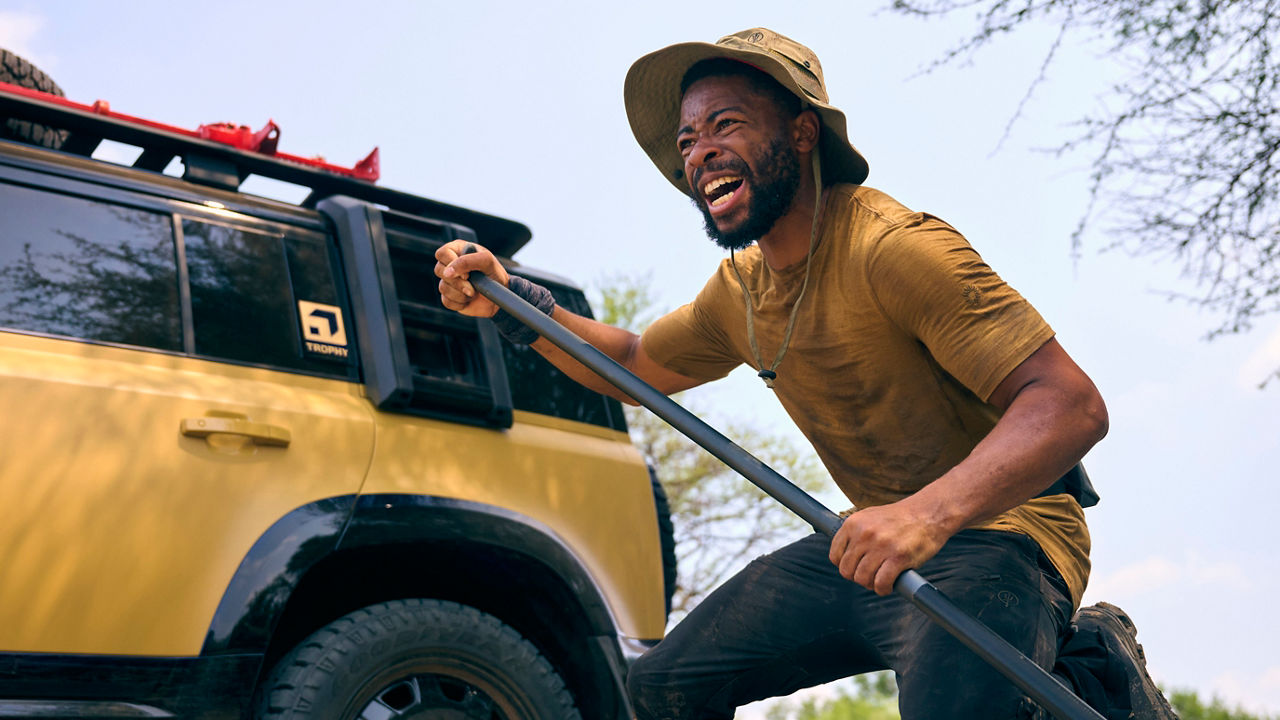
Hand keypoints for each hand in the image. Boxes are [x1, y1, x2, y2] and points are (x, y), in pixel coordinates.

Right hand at [434, 240, 509, 317]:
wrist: (499, 297)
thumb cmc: (495, 274)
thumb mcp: (487, 261)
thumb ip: (468, 261)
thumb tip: (448, 271)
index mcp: (458, 250)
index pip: (442, 253)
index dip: (451, 264)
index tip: (467, 274)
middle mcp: (451, 264)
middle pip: (439, 270)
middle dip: (458, 282)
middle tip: (473, 286)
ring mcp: (449, 281)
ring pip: (443, 287)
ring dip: (461, 293)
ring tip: (474, 292)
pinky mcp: (449, 296)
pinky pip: (446, 301)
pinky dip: (460, 303)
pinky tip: (469, 300)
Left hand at [828, 500, 951, 595]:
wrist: (929, 512)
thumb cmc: (901, 518)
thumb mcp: (870, 517)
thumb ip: (855, 533)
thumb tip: (845, 555)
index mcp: (853, 523)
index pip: (835, 555)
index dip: (845, 566)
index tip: (855, 567)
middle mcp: (864, 534)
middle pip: (847, 570)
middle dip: (857, 577)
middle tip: (870, 575)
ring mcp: (881, 546)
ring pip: (862, 578)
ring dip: (871, 584)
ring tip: (880, 580)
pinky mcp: (898, 557)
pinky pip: (881, 583)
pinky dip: (883, 589)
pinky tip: (889, 585)